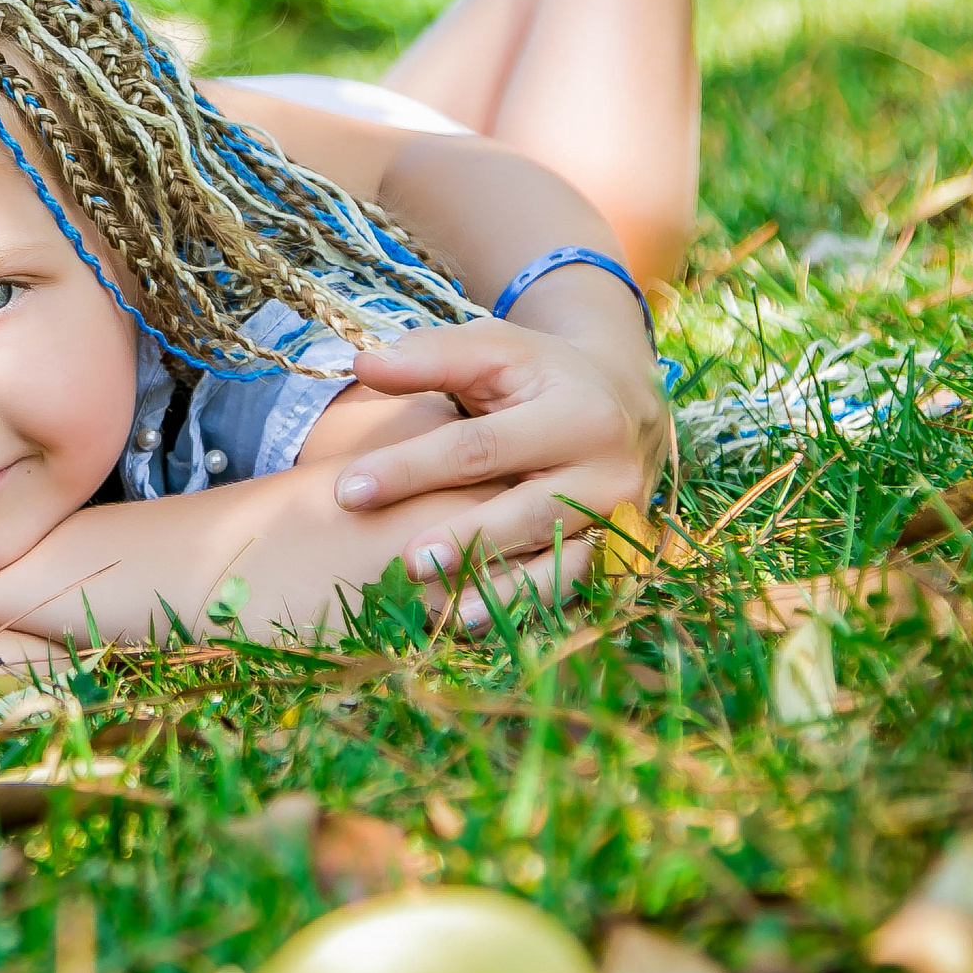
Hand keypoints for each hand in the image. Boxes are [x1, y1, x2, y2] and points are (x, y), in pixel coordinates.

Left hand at [334, 318, 667, 608]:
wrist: (624, 403)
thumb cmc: (539, 375)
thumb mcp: (494, 349)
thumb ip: (430, 356)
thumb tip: (364, 362)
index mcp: (580, 414)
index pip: (481, 447)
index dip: (413, 468)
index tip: (347, 490)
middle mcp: (609, 475)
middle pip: (527, 513)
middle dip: (465, 540)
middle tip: (405, 562)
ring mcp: (617, 524)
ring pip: (558, 566)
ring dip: (499, 593)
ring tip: (443, 616)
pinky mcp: (616, 558)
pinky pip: (568, 591)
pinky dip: (522, 610)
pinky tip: (472, 623)